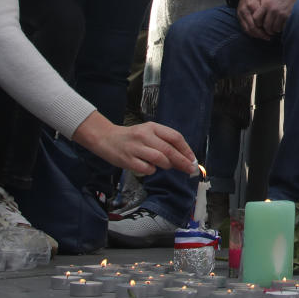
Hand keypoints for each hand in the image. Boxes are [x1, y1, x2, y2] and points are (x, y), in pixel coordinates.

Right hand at [72, 112, 195, 175]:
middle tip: (191, 170)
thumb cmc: (132, 137)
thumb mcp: (149, 132)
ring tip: (167, 166)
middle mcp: (144, 136)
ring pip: (160, 159)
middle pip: (169, 150)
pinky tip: (149, 167)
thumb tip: (185, 158)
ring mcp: (135, 148)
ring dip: (167, 165)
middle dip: (183, 161)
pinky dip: (152, 170)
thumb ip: (165, 142)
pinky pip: (147, 169)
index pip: (175, 137)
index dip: (186, 149)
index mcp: (152, 127)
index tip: (193, 159)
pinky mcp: (127, 160)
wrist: (105, 138)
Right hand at [237, 0, 268, 38]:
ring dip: (256, 35)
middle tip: (269, 37)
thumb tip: (271, 17)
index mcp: (251, 4)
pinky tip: (258, 35)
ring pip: (248, 29)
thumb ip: (266, 6)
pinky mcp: (238, 18)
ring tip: (265, 37)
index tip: (272, 30)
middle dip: (261, 34)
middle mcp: (244, 10)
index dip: (265, 26)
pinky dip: (251, 34)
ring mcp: (240, 15)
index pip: (258, 19)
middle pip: (253, 26)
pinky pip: (244, 29)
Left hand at [254, 0, 298, 36]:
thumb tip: (262, 19)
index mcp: (266, 4)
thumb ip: (266, 8)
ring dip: (276, 30)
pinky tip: (284, 25)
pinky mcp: (288, 17)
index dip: (258, 24)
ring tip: (278, 27)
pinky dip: (283, 28)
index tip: (262, 25)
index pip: (256, 18)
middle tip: (271, 30)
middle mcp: (272, 9)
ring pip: (274, 28)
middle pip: (266, 26)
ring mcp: (280, 13)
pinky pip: (283, 27)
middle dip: (268, 30)